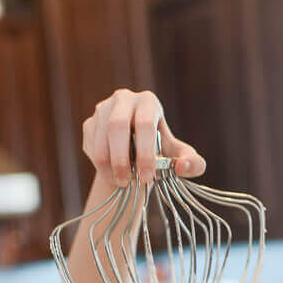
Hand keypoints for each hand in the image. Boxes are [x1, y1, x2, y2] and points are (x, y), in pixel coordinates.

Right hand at [83, 88, 205, 186]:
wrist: (134, 152)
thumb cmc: (161, 151)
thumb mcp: (179, 157)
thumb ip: (192, 163)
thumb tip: (183, 167)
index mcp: (149, 102)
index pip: (145, 124)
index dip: (145, 152)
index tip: (147, 177)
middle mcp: (124, 99)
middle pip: (117, 126)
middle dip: (121, 158)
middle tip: (126, 182)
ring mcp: (103, 109)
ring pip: (100, 138)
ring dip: (107, 165)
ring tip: (119, 183)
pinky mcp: (90, 122)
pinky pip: (90, 145)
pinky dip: (99, 163)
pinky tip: (110, 172)